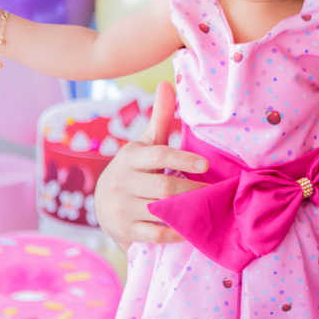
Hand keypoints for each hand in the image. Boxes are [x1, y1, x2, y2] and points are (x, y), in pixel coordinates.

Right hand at [93, 81, 207, 246]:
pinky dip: (175, 233)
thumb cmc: (133, 168)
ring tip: (210, 209)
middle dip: (192, 191)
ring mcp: (122, 208)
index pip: (158, 156)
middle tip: (217, 192)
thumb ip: (159, 117)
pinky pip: (154, 235)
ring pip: (160, 211)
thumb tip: (167, 83)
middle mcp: (122, 182)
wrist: (102, 204)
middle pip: (163, 188)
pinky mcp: (125, 230)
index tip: (206, 165)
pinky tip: (192, 229)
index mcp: (131, 157)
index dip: (183, 160)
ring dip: (187, 212)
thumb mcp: (143, 144)